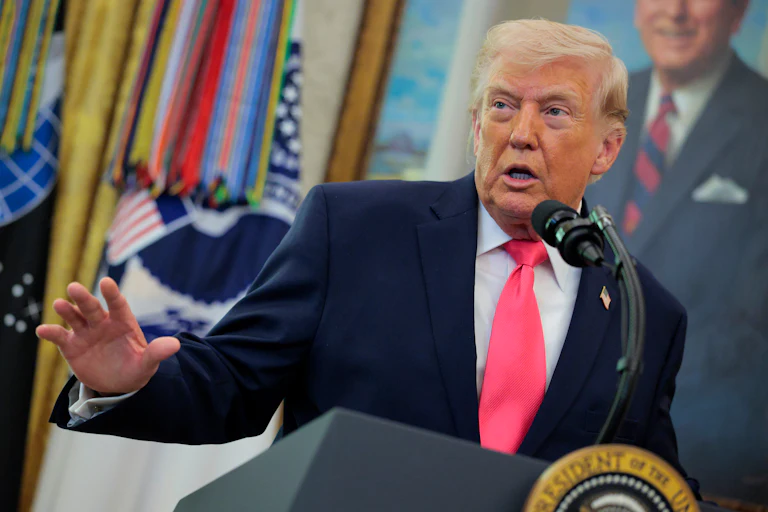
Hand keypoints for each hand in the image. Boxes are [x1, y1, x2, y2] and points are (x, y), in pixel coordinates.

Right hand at [36, 277, 179, 394]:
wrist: (117, 384)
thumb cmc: (135, 369)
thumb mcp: (147, 364)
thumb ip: (157, 353)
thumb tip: (175, 344)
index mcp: (123, 323)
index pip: (118, 305)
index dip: (112, 294)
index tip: (106, 282)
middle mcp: (103, 323)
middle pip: (92, 308)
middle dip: (84, 298)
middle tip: (74, 287)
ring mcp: (86, 333)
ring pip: (75, 318)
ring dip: (67, 311)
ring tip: (59, 304)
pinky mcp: (71, 346)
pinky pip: (60, 337)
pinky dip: (51, 333)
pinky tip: (42, 330)